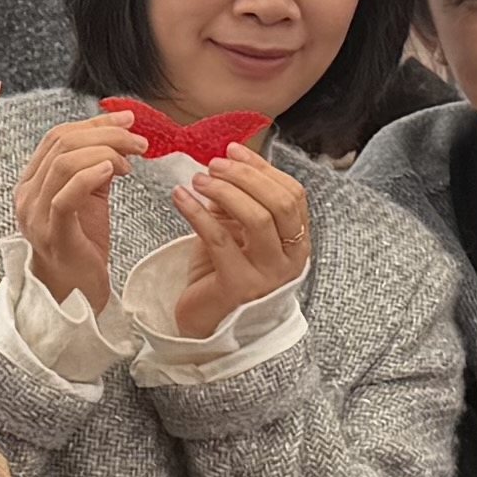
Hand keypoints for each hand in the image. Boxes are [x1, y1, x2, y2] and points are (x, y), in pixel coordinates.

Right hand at [5, 94, 135, 317]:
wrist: (73, 296)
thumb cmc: (81, 249)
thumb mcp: (89, 199)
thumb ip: (96, 168)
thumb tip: (119, 135)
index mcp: (32, 182)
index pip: (57, 136)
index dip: (94, 122)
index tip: (127, 120)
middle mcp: (27, 195)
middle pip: (62, 143)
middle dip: (106, 134)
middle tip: (139, 142)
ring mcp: (36, 215)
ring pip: (64, 163)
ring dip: (105, 152)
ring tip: (132, 160)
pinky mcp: (53, 235)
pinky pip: (65, 197)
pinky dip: (91, 176)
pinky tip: (114, 170)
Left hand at [160, 139, 312, 324]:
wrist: (209, 326)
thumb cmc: (223, 274)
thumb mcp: (237, 233)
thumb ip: (239, 201)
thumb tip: (228, 159)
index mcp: (297, 243)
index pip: (292, 195)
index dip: (263, 168)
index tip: (233, 150)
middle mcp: (290, 261)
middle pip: (279, 203)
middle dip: (245, 176)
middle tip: (213, 164)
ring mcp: (267, 276)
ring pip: (256, 218)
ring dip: (225, 191)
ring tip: (197, 180)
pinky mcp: (238, 287)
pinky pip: (218, 239)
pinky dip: (197, 212)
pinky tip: (180, 197)